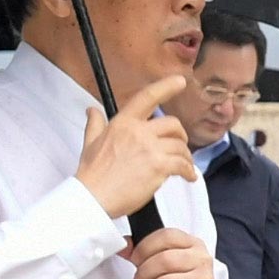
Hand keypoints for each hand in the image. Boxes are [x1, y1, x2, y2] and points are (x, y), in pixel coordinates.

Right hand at [77, 76, 196, 219]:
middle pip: (172, 124)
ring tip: (184, 167)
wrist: (92, 198)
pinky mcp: (158, 166)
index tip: (180, 81)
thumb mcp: (90, 143)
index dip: (166, 87)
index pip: (147, 97)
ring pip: (180, 146)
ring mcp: (149, 149)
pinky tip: (188, 177)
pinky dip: (189, 171)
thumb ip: (95, 124)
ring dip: (186, 157)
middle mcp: (138, 132)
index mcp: (123, 123)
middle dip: (180, 136)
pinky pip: (183, 164)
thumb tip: (91, 110)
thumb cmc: (92, 174)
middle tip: (179, 147)